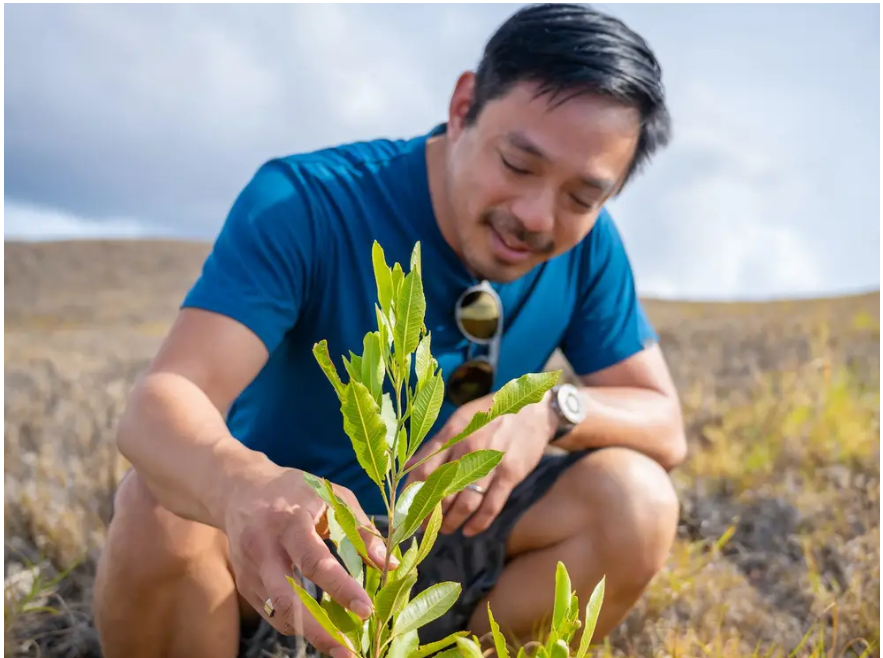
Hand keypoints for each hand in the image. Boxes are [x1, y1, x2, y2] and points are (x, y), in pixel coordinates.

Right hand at [224, 465, 389, 657]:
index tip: (366, 610)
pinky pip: (272, 613)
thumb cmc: (296, 491)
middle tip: (349, 652)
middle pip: (287, 598)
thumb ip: (361, 529)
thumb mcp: (332, 496)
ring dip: (310, 634)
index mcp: (289, 522)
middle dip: (319, 631)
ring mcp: (250, 569)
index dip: (341, 589)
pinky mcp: (244, 584)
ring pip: (278, 613)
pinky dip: (297, 624)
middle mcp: (263, 548)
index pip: (314, 561)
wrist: (241, 489)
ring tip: (340, 646)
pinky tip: (319, 626)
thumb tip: (391, 564)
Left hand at [404, 392, 556, 536]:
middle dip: (429, 515)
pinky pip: (490, 506)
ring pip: (464, 503)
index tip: (406, 511)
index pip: (422, 470)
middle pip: (440, 491)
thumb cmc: (491, 415)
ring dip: (451, 522)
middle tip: (424, 527)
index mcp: (451, 433)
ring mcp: (490, 462)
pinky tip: (469, 531)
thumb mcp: (461, 420)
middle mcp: (467, 448)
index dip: (411, 496)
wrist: (534, 411)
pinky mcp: (510, 474)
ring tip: (445, 529)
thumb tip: (408, 467)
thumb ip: (437, 445)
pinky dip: (477, 523)